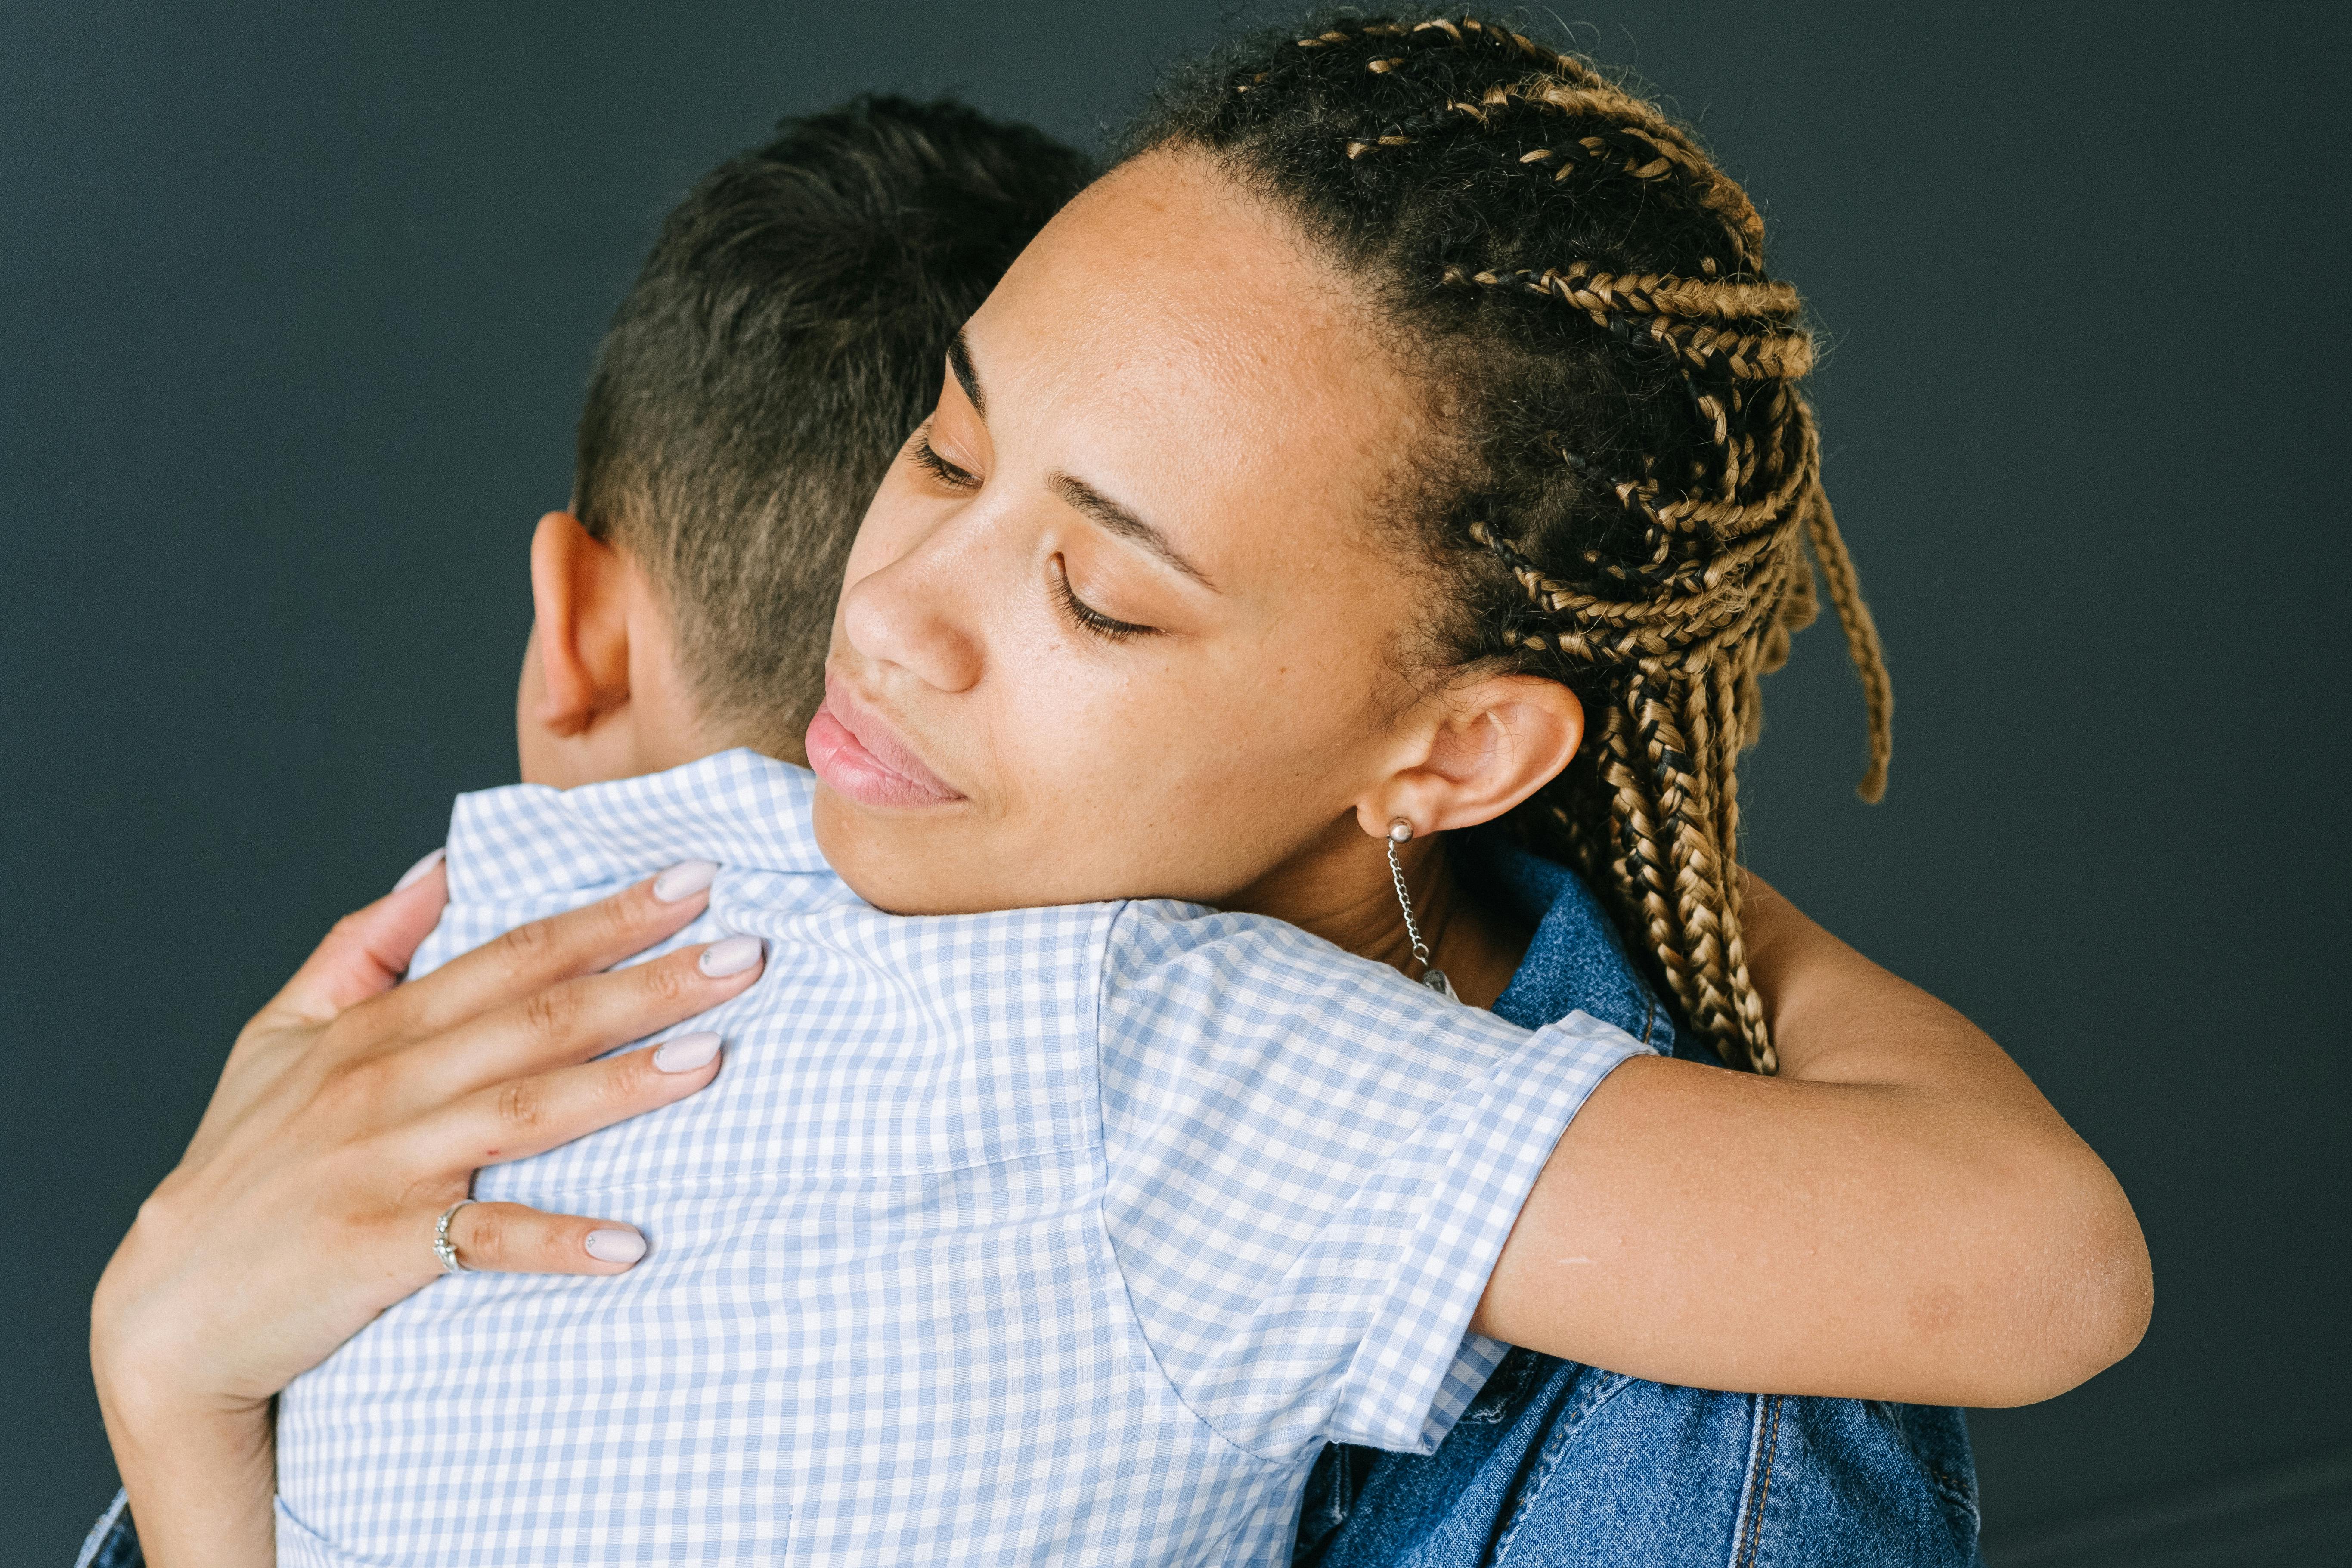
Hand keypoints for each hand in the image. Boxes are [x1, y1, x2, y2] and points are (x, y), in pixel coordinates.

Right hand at [90, 856, 763, 1565]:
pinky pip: (484, 1241)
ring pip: (522, 1112)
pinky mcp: (380, 1249)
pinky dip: (558, 1239)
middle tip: (747, 953)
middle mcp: (386, 1087)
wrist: (168, 1312)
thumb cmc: (241, 1168)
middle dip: (647, 980)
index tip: (694, 880)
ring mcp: (384, 1167)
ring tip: (711, 1057)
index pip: (513, 955)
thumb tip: (438, 867)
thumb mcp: (278, 1037)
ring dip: (621, 1084)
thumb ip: (360, 947)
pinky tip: (633, 1242)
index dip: (606, 915)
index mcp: (375, 1029)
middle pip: (538, 1019)